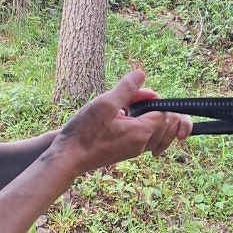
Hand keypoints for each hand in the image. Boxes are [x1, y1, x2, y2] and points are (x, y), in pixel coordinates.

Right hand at [55, 71, 190, 172]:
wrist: (68, 158)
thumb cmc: (84, 132)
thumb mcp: (105, 104)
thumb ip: (126, 89)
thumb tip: (142, 74)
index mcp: (141, 133)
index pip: (164, 113)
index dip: (152, 99)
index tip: (134, 95)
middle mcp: (142, 144)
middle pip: (163, 123)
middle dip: (150, 107)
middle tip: (128, 100)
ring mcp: (134, 150)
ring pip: (154, 131)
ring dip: (144, 117)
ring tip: (122, 108)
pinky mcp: (125, 152)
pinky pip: (142, 138)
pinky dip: (138, 126)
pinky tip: (120, 119)